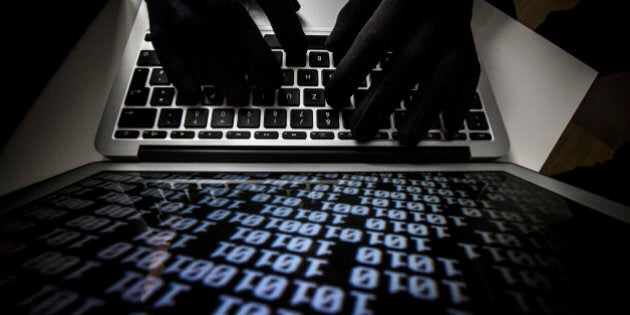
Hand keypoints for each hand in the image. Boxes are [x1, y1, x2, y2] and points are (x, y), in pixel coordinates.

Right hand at [145, 0, 305, 104]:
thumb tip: (294, 7)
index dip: (286, 26)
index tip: (298, 56)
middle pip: (230, 16)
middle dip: (253, 52)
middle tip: (271, 83)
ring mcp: (177, 0)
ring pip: (196, 32)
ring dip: (219, 67)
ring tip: (238, 96)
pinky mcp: (156, 16)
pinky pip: (164, 44)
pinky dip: (178, 69)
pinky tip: (193, 93)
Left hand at [325, 0, 480, 145]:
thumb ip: (353, 17)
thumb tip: (334, 48)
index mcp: (402, 1)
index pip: (373, 41)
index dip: (352, 72)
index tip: (334, 97)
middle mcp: (432, 17)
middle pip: (407, 66)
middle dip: (382, 103)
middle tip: (361, 130)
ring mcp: (455, 30)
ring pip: (443, 76)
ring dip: (423, 112)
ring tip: (404, 140)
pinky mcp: (469, 40)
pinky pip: (469, 74)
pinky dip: (460, 103)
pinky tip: (448, 127)